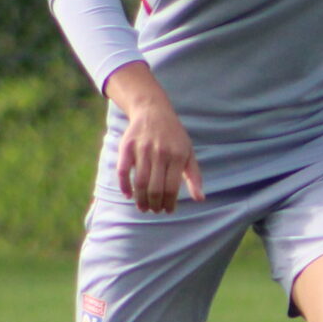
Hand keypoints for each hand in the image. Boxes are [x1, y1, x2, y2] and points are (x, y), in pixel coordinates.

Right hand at [104, 62, 205, 212]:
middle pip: (154, 188)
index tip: (168, 211)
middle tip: (154, 211)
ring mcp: (142, 149)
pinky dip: (124, 186)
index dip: (169, 203)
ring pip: (139, 182)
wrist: (153, 111)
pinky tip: (128, 195)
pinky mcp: (127, 146)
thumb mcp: (188, 153)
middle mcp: (160, 153)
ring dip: (140, 199)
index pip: (171, 188)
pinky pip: (122, 171)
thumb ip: (194, 176)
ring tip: (143, 207)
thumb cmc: (174, 136)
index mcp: (177, 156)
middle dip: (154, 205)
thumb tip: (200, 199)